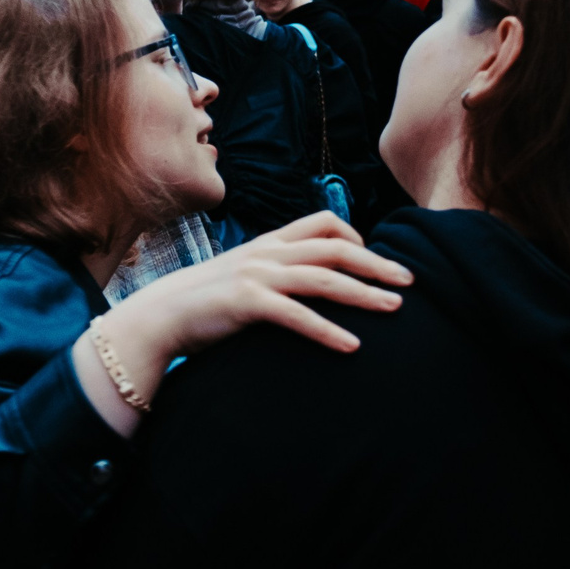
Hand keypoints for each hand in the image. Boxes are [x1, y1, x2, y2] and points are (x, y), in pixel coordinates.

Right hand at [91, 213, 412, 403]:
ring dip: (364, 293)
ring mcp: (257, 275)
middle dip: (376, 263)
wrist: (160, 316)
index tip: (376, 261)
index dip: (357, 236)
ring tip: (394, 309)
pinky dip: (328, 329)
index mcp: (270, 242)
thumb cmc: (206, 302)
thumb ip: (277, 273)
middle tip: (409, 281)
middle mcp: (268, 252)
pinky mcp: (246, 303)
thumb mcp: (245, 275)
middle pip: (336, 246)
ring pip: (324, 277)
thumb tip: (310, 284)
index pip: (324, 222)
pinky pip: (296, 314)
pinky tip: (351, 345)